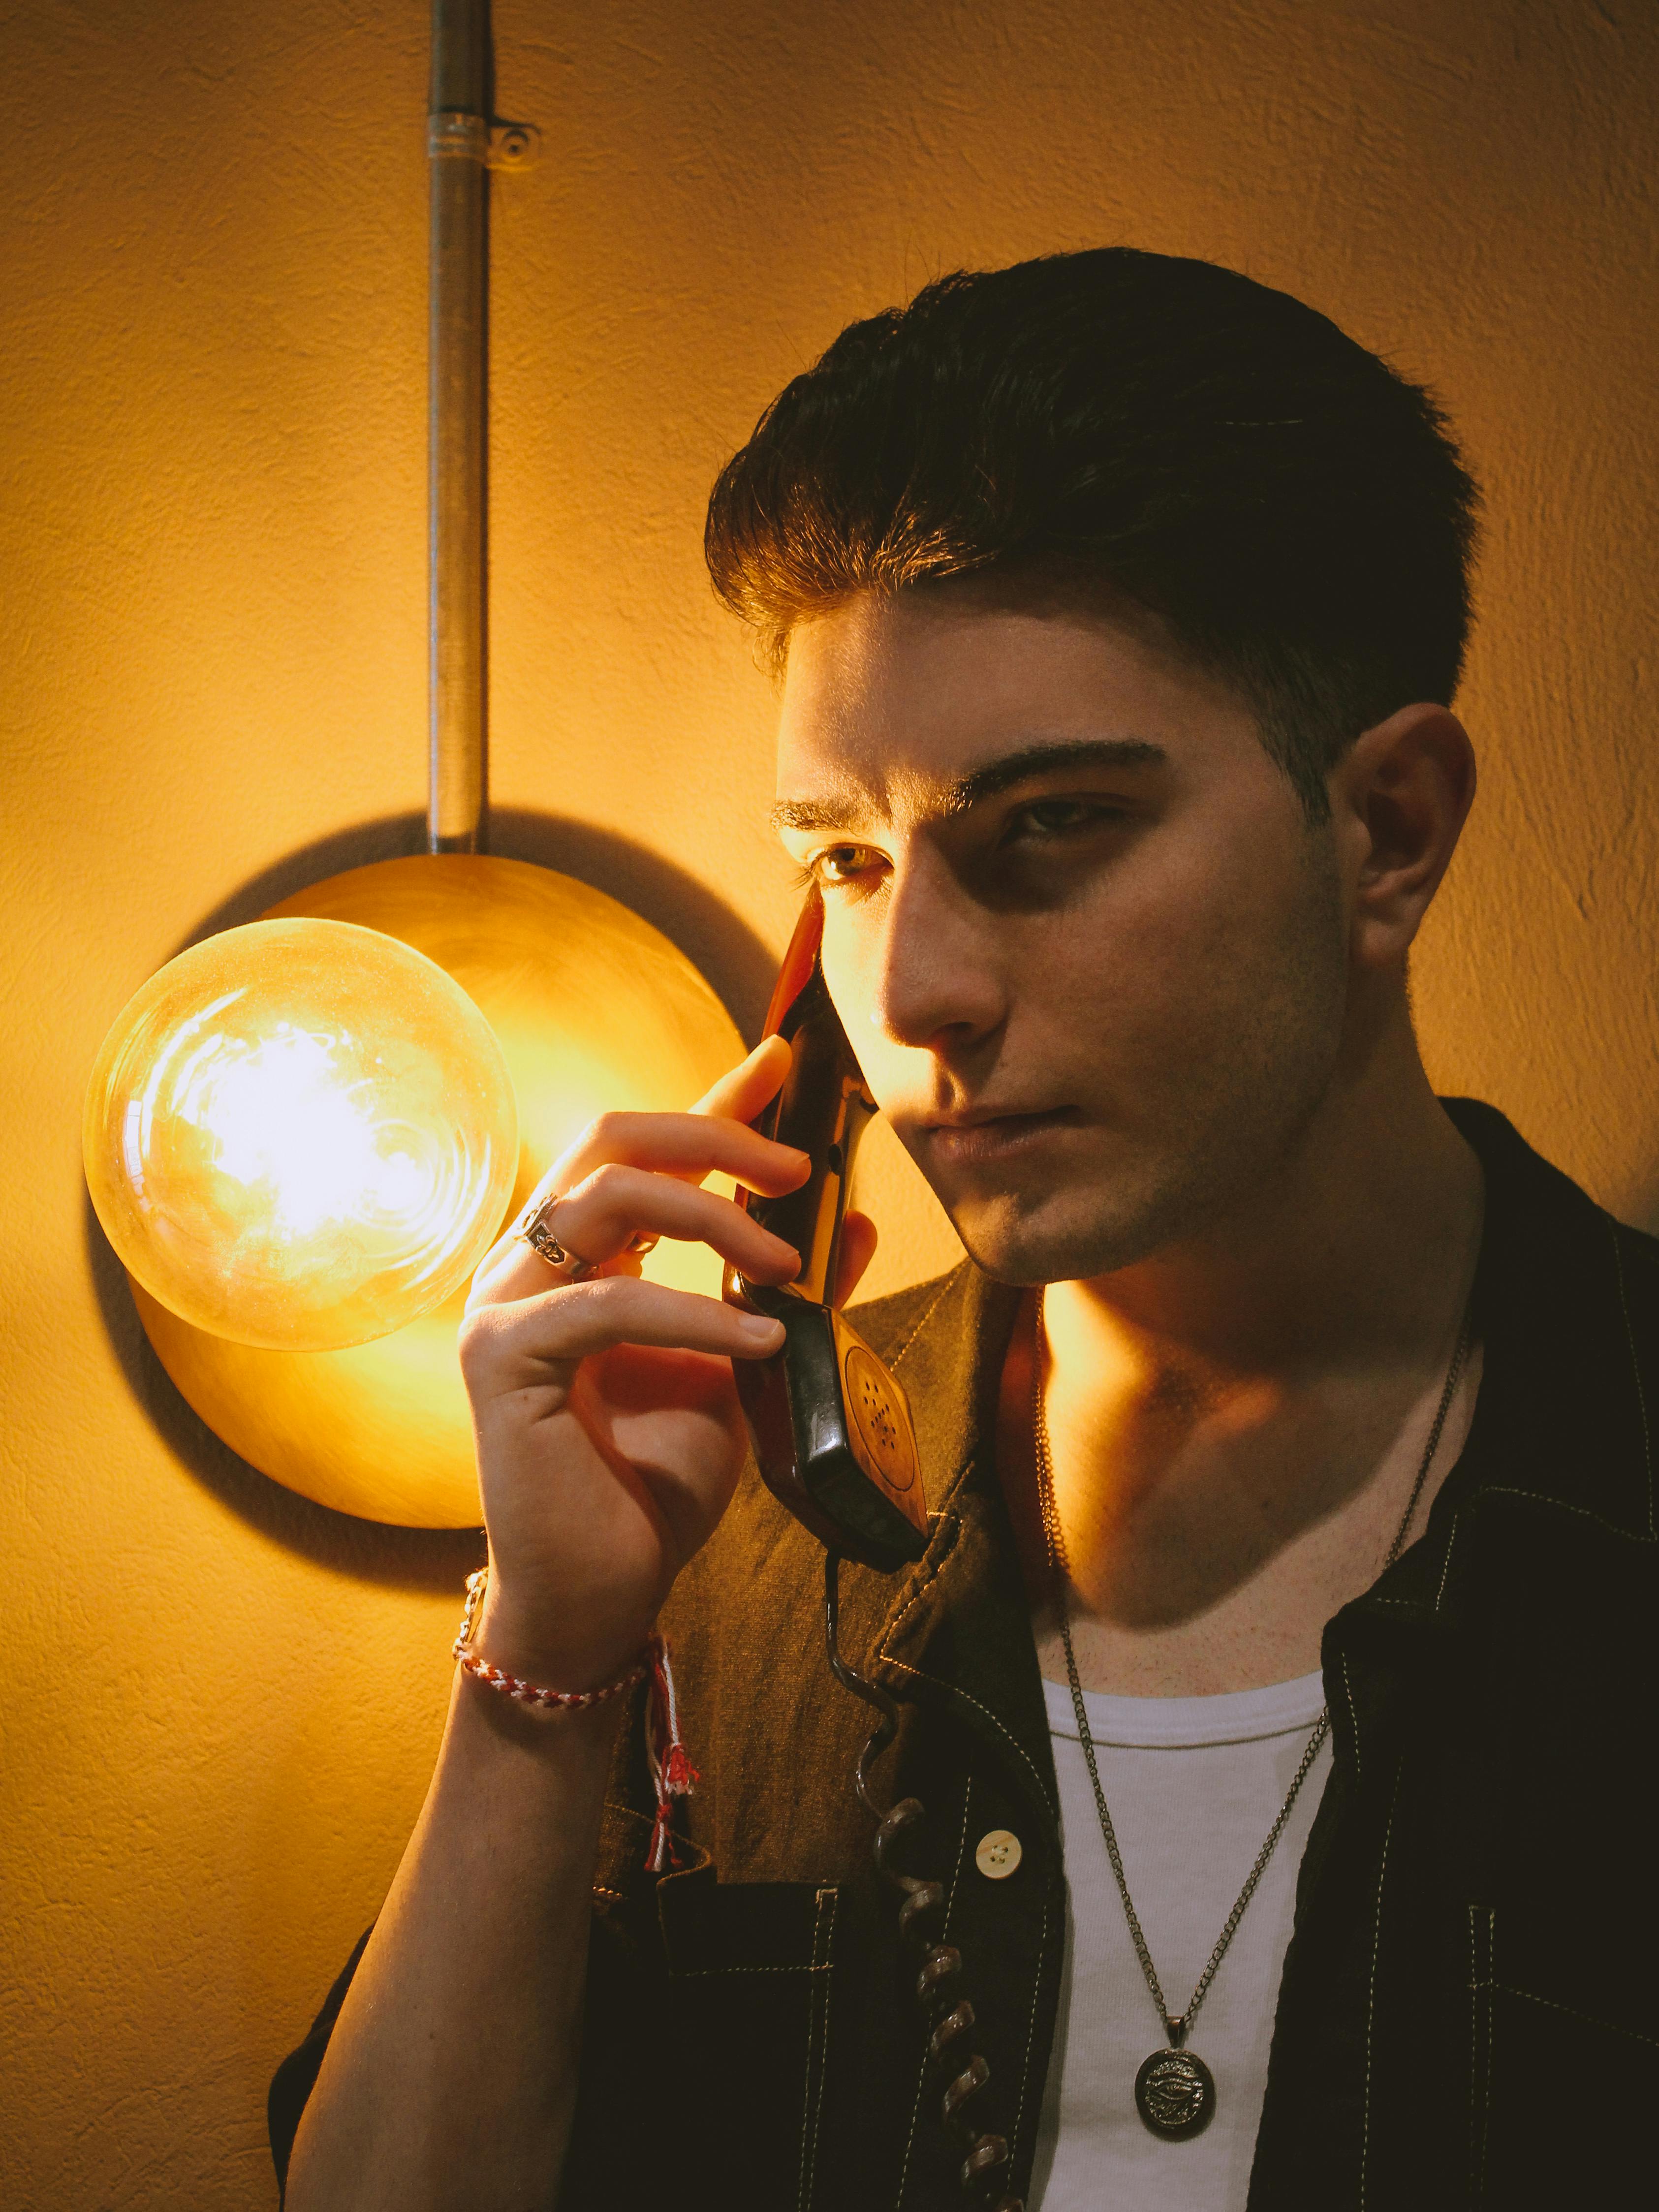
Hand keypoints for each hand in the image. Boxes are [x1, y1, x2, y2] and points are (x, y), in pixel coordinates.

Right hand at [457, 1037, 874, 1690]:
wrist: (600, 1591)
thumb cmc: (654, 1483)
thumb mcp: (741, 1370)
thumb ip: (782, 1296)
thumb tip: (851, 1226)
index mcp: (578, 1257)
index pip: (645, 1149)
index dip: (715, 1100)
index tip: (785, 1060)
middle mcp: (527, 1263)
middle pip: (612, 1141)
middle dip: (713, 1135)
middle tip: (799, 1165)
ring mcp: (502, 1304)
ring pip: (603, 1199)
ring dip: (711, 1218)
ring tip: (785, 1267)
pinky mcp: (499, 1358)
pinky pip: (608, 1303)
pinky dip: (695, 1314)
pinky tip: (759, 1341)